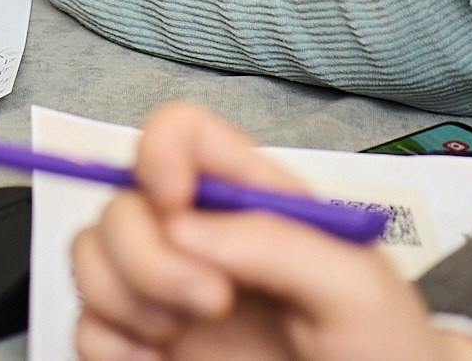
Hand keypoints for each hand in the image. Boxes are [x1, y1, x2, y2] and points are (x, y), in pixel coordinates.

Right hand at [72, 103, 471, 360]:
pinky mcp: (147, 347)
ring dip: (121, 296)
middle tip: (213, 304)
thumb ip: (280, 244)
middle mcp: (201, 238)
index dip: (159, 151)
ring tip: (181, 338)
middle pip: (120, 202)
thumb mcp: (358, 288)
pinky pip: (86, 327)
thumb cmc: (384, 350)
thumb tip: (186, 226)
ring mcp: (169, 294)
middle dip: (147, 256)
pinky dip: (105, 343)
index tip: (174, 204)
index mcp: (253, 200)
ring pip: (89, 257)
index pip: (182, 133)